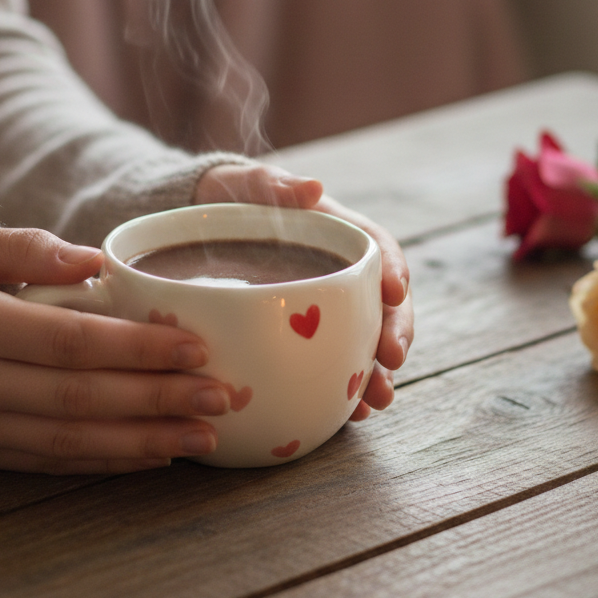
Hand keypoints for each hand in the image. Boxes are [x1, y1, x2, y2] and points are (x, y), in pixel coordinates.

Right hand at [0, 225, 231, 473]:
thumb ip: (27, 246)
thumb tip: (96, 260)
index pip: (69, 341)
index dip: (137, 347)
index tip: (196, 348)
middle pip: (79, 397)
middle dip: (156, 399)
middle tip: (218, 397)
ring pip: (69, 440)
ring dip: (143, 441)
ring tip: (202, 436)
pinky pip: (48, 462)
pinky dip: (104, 461)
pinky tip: (151, 454)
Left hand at [196, 164, 412, 414]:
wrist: (202, 222)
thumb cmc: (233, 197)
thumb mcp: (250, 185)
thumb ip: (277, 185)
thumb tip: (312, 187)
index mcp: (338, 233)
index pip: (379, 249)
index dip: (394, 270)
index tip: (396, 292)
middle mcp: (340, 273)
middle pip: (382, 303)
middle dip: (394, 332)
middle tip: (392, 361)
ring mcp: (326, 307)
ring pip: (365, 340)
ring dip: (376, 372)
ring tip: (377, 402)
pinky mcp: (306, 333)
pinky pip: (333, 361)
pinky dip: (344, 386)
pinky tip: (348, 412)